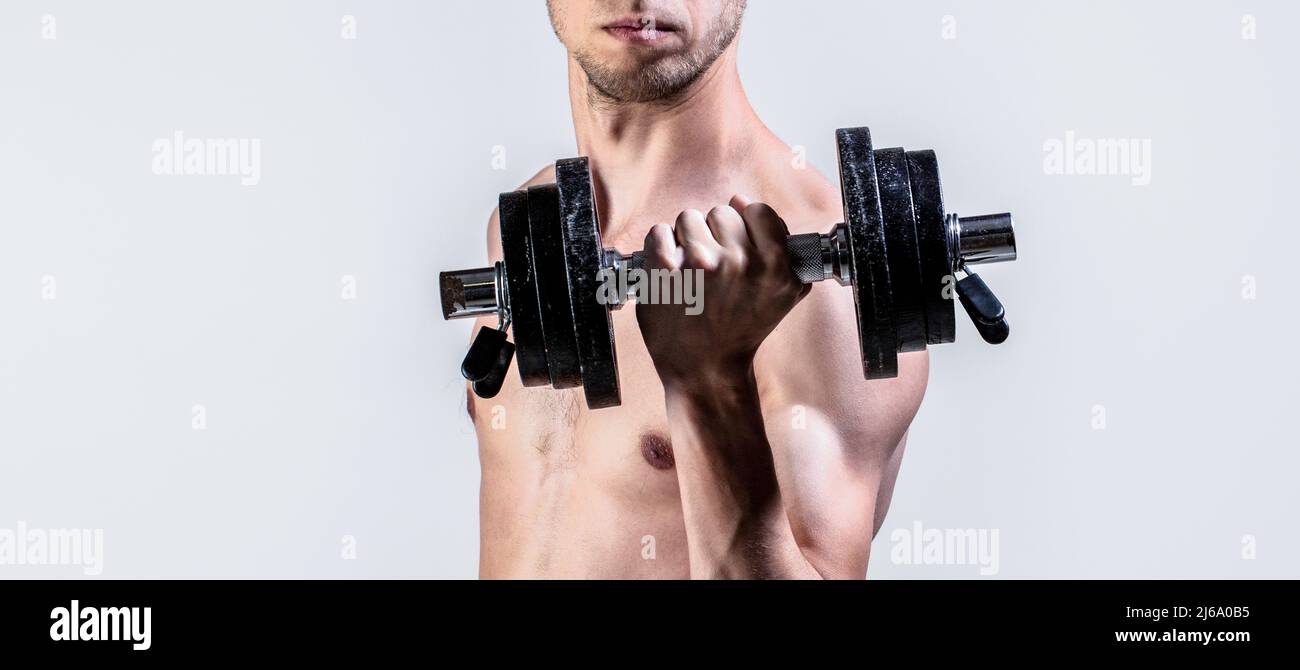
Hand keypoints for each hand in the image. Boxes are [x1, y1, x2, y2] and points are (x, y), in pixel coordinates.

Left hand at [636, 195, 808, 389]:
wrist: (706, 368)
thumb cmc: (742, 328)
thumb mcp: (783, 292)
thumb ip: (778, 243)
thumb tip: (740, 200)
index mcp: (775, 265)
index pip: (756, 210)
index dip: (744, 226)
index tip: (736, 248)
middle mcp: (740, 262)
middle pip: (721, 212)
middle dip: (714, 236)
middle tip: (711, 270)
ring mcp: (701, 263)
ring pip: (689, 219)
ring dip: (685, 240)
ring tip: (690, 272)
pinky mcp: (665, 269)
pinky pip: (659, 231)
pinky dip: (659, 247)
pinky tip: (669, 272)